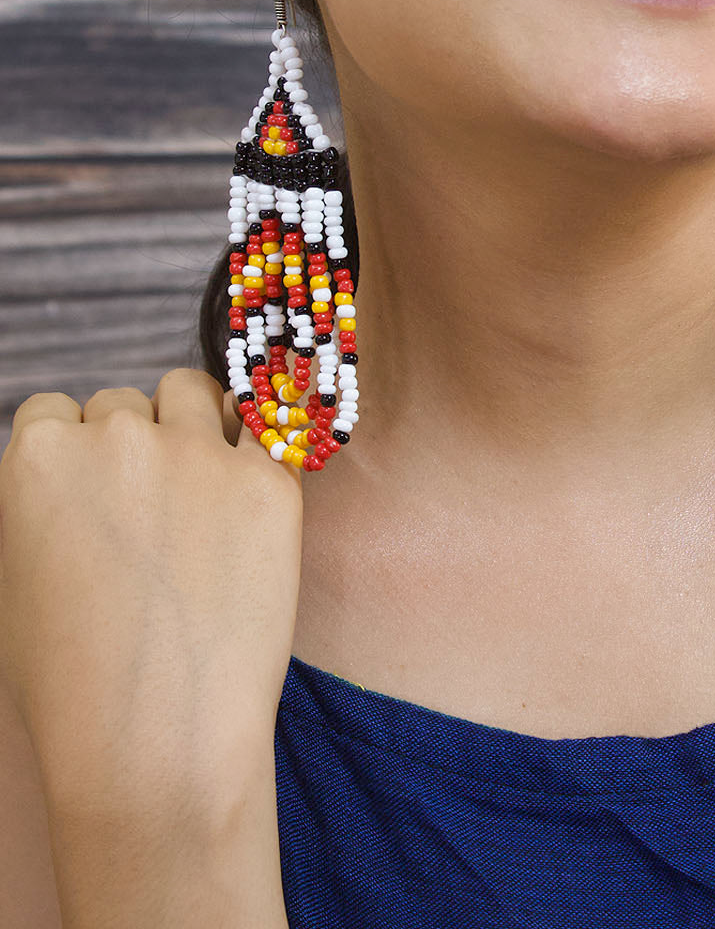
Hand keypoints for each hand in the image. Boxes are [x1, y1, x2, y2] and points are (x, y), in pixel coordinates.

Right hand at [0, 369, 303, 820]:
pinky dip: (255, 455)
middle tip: (153, 512)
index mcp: (37, 455)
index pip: (54, 411)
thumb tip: (80, 475)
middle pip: (125, 402)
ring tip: (203, 492)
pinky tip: (250, 503)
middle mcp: (116, 436)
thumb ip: (46, 503)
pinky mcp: (268, 479)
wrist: (154, 743)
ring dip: (195, 425)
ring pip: (193, 392)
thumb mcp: (18, 578)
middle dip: (135, 443)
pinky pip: (265, 432)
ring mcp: (197, 452)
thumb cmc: (76, 683)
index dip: (76, 452)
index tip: (96, 496)